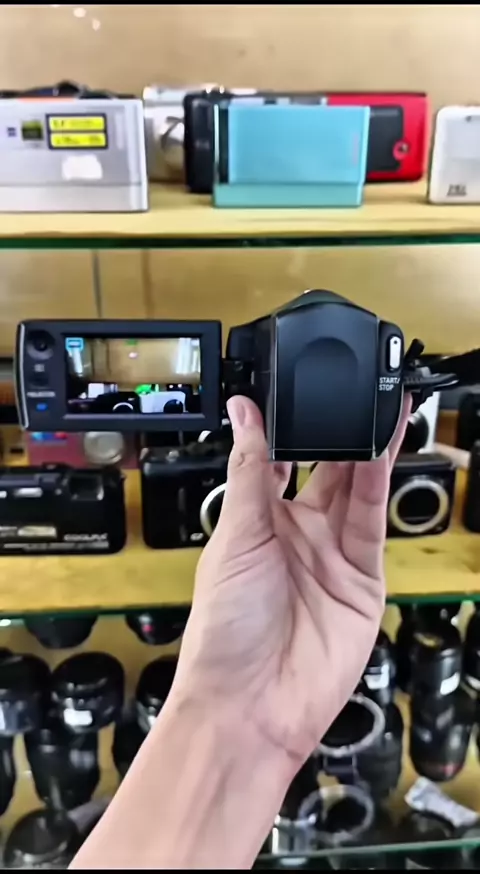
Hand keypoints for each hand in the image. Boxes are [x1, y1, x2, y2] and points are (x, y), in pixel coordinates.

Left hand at [174, 395, 410, 773]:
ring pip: (357, 489)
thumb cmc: (224, 631)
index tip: (301, 391)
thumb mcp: (234, 537)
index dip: (293, 428)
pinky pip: (374, 522)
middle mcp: (297, 536)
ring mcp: (332, 557)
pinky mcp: (364, 579)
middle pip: (326, 471)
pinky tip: (383, 448)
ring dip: (368, 447)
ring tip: (378, 403)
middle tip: (354, 389)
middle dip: (341, 431)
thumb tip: (241, 413)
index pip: (281, 462)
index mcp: (257, 523)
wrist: (250, 704)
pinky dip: (381, 483)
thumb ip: (250, 471)